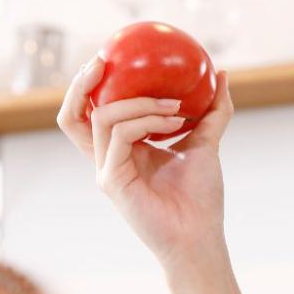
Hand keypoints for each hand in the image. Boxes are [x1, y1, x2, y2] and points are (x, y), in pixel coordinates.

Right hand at [56, 51, 233, 269]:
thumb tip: (222, 75)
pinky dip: (146, 121)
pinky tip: (174, 121)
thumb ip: (212, 111)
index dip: (91, 85)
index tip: (115, 57)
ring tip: (174, 106)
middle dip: (82, 83)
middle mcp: (107, 158)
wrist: (200, 236)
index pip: (91, 113)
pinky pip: (120, 135)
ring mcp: (106, 170)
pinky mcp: (111, 181)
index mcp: (122, 149)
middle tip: (107, 59)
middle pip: (72, 116)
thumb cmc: (201, 198)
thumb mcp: (207, 143)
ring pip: (102, 116)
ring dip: (140, 102)